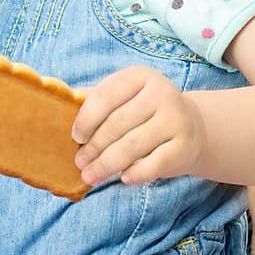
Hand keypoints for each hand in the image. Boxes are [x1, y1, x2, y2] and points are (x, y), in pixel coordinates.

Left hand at [71, 67, 204, 185]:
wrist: (192, 127)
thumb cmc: (145, 112)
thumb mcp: (124, 97)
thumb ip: (95, 99)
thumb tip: (62, 104)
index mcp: (141, 76)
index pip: (106, 96)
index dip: (87, 118)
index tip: (76, 137)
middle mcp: (162, 94)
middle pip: (118, 124)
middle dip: (94, 147)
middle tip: (80, 163)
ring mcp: (176, 120)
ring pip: (132, 146)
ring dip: (106, 165)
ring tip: (90, 176)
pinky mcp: (185, 146)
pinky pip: (154, 164)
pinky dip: (135, 173)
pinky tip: (123, 178)